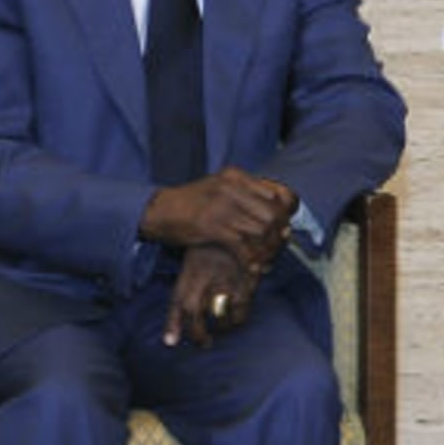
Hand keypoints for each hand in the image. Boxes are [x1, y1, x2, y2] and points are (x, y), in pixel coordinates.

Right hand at [140, 166, 294, 273]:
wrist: (157, 210)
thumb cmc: (190, 202)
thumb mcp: (218, 186)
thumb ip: (244, 192)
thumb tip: (277, 205)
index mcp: (235, 176)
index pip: (275, 193)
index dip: (285, 213)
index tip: (285, 227)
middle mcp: (231, 189)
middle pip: (271, 213)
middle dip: (279, 234)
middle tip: (279, 247)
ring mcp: (221, 207)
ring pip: (260, 231)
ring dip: (266, 250)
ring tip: (267, 260)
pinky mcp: (211, 227)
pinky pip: (242, 246)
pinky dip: (250, 260)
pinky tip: (252, 268)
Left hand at [164, 245, 257, 347]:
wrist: (234, 224)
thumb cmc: (209, 248)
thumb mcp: (191, 265)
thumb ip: (183, 295)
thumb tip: (172, 337)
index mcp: (190, 274)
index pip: (179, 304)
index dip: (174, 325)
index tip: (171, 341)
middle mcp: (206, 279)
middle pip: (197, 315)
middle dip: (199, 334)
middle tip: (205, 342)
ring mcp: (227, 281)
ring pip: (222, 316)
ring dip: (222, 327)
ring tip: (222, 328)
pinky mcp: (247, 280)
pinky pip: (242, 308)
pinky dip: (239, 317)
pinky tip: (237, 317)